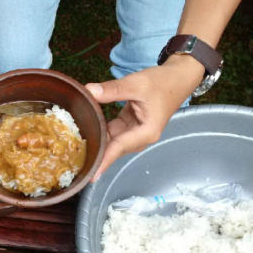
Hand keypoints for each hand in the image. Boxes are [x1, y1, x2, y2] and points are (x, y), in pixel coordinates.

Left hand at [86, 55, 204, 180]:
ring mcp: (136, 132)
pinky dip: (101, 130)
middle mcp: (141, 137)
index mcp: (146, 132)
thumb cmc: (162, 82)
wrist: (178, 77)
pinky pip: (113, 132)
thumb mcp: (136, 84)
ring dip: (97, 141)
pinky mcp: (131, 125)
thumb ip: (112, 89)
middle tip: (74, 160)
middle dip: (96, 153)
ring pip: (112, 141)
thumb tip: (89, 91)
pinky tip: (85, 129)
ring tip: (74, 148)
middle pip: (114, 148)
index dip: (104, 161)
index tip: (91, 175)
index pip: (119, 148)